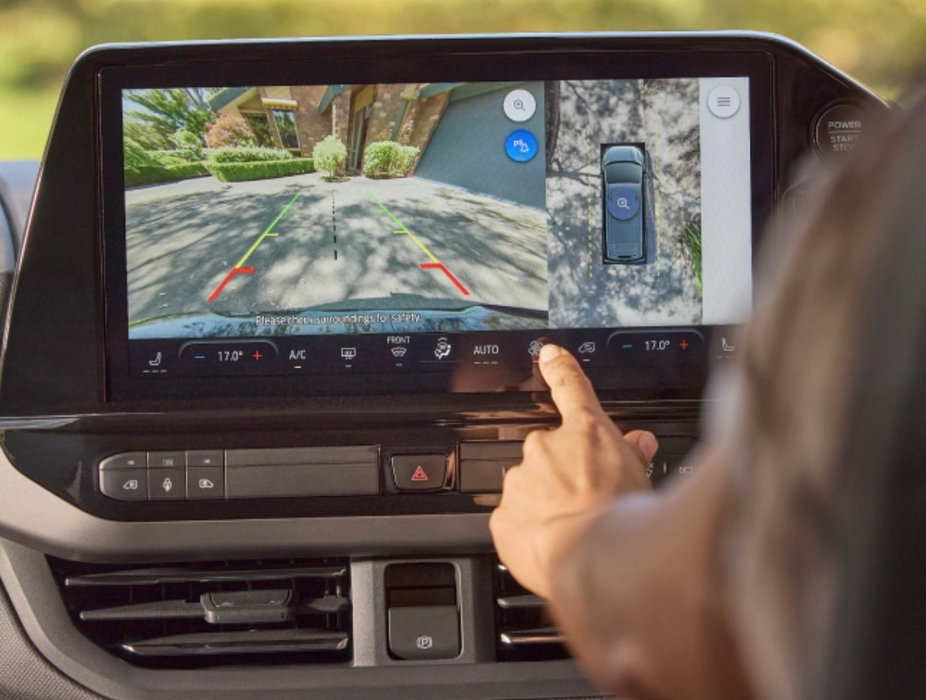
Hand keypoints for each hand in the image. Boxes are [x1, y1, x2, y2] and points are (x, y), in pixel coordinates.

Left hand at [489, 344, 658, 598]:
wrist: (594, 557)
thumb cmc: (625, 517)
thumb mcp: (644, 477)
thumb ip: (635, 454)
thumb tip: (639, 441)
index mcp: (584, 432)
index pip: (571, 389)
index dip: (560, 369)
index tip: (549, 355)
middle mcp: (546, 448)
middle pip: (552, 455)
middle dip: (566, 474)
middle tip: (589, 503)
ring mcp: (521, 480)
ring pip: (530, 488)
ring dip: (547, 504)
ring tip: (574, 532)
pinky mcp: (504, 515)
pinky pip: (515, 521)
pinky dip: (530, 533)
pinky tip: (552, 548)